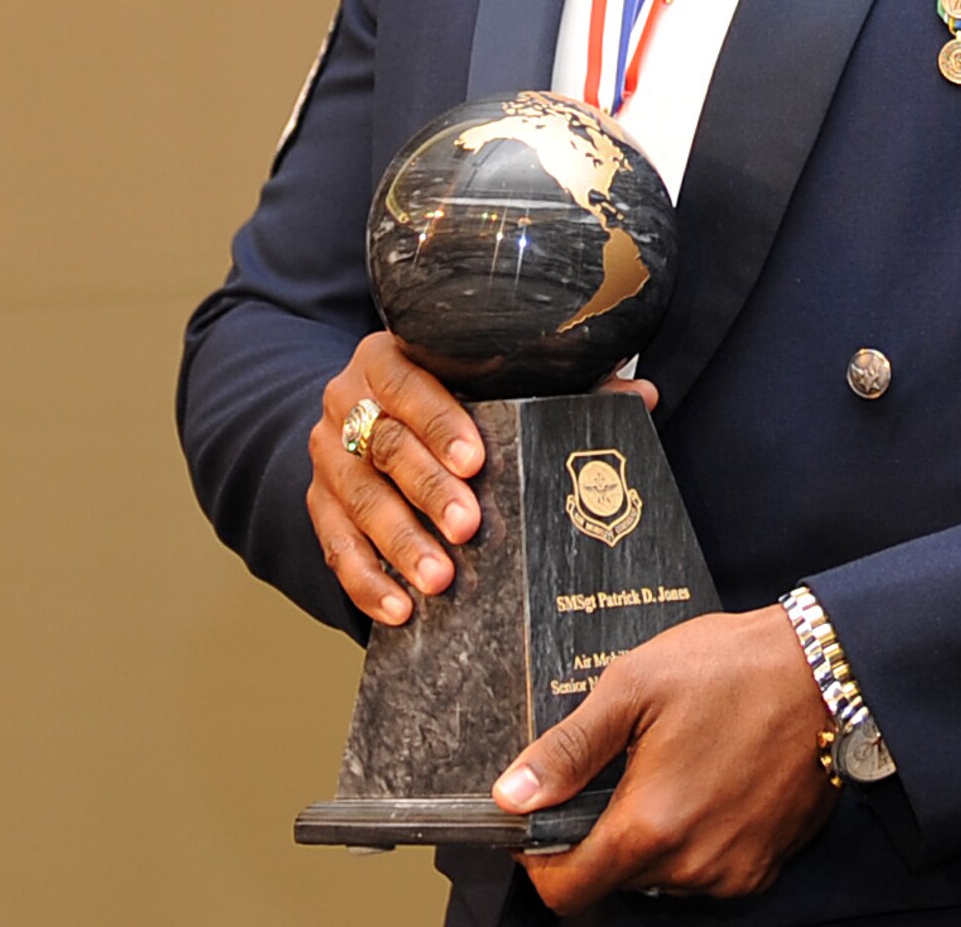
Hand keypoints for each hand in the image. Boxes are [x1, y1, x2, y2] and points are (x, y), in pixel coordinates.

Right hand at [307, 342, 659, 624]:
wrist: (375, 408)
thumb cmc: (458, 392)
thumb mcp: (500, 379)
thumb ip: (566, 385)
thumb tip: (642, 398)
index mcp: (391, 354)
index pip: (410, 381)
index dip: (441, 421)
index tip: (476, 461)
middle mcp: (350, 399)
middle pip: (385, 445)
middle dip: (427, 491)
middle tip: (467, 528)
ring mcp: (329, 454)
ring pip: (358, 499)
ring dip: (399, 543)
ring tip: (439, 579)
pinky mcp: (318, 502)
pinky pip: (334, 545)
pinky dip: (366, 580)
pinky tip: (400, 607)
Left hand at [493, 605, 836, 912]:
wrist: (826, 669)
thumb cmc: (733, 668)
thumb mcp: (635, 686)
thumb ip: (569, 748)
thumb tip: (513, 794)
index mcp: (650, 825)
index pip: (566, 890)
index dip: (540, 859)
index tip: (539, 825)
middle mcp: (691, 865)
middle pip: (613, 880)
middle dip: (601, 835)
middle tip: (619, 770)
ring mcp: (732, 870)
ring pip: (661, 876)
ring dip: (652, 836)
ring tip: (671, 767)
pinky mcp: (764, 864)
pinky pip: (707, 869)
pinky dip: (695, 838)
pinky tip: (707, 782)